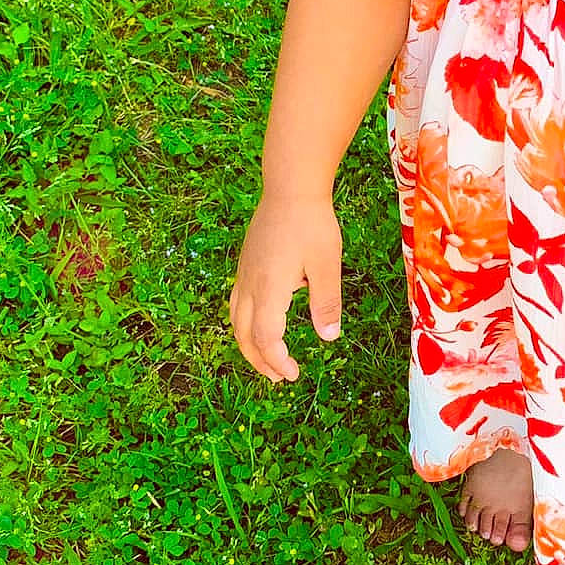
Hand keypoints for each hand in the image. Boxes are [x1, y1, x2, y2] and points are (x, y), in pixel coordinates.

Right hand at [229, 194, 343, 383]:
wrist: (290, 187)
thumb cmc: (312, 224)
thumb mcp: (327, 264)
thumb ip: (326, 302)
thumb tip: (328, 338)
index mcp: (269, 289)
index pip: (265, 338)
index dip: (276, 361)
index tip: (292, 374)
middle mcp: (250, 284)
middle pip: (244, 334)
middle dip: (259, 360)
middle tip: (278, 377)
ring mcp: (244, 273)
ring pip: (236, 319)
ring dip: (249, 344)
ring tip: (268, 358)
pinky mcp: (245, 263)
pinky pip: (237, 302)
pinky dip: (246, 323)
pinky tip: (263, 322)